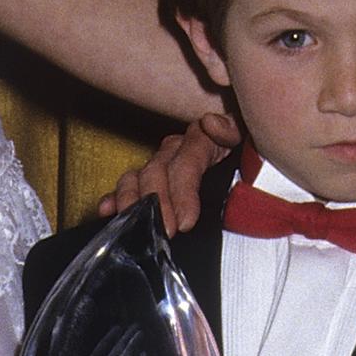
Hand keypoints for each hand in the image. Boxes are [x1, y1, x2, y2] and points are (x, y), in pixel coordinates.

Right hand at [97, 111, 236, 233]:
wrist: (249, 170)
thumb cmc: (248, 158)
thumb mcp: (245, 139)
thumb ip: (230, 130)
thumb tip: (211, 123)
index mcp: (201, 138)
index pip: (187, 162)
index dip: (183, 192)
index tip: (186, 222)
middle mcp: (176, 149)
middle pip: (158, 171)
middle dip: (159, 204)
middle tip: (166, 233)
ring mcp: (161, 164)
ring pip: (138, 177)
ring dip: (132, 201)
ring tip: (132, 223)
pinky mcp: (150, 180)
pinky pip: (128, 186)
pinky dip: (115, 198)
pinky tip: (106, 209)